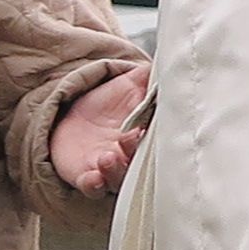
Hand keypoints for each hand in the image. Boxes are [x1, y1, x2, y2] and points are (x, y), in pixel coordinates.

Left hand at [50, 61, 152, 195]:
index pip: (161, 142)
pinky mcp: (86, 176)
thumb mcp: (133, 82)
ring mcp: (110, 169)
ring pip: (119, 179)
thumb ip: (153, 76)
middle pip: (142, 164)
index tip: (154, 128)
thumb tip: (175, 61)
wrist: (73, 114)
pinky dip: (93, 184)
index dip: (160, 138)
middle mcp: (133, 157)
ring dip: (116, 171)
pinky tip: (92, 177)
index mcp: (148, 135)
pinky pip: (92, 187)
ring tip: (108, 157)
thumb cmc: (110, 101)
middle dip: (136, 155)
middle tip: (130, 139)